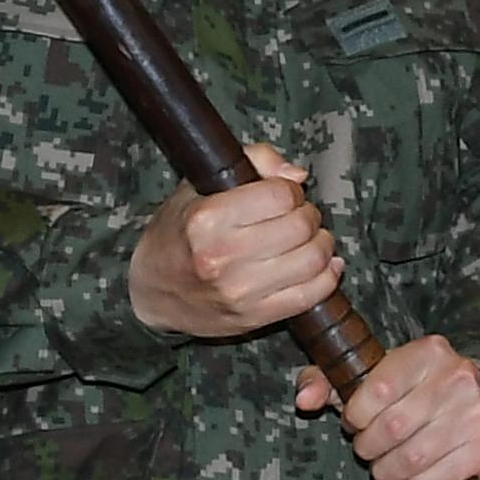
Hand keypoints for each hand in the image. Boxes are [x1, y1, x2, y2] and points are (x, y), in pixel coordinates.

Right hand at [127, 148, 343, 339]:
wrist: (152, 291)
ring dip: (322, 243)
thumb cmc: (180, 230)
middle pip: (301, 226)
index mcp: (207, 220)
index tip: (283, 194)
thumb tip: (298, 176)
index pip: (281, 195)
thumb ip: (254, 161)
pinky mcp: (253, 318)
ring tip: (310, 238)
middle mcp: (222, 258)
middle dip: (309, 214)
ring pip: (312, 260)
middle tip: (299, 215)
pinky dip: (327, 276)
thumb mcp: (200, 185)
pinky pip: (310, 295)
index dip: (291, 190)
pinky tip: (324, 264)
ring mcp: (239, 292)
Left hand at [299, 334, 479, 479]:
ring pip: (418, 455)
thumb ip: (326, 381)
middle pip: (395, 427)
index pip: (379, 390)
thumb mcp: (369, 376)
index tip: (355, 424)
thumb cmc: (410, 390)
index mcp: (427, 351)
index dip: (356, 417)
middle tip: (368, 453)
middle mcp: (458, 375)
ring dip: (390, 472)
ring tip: (384, 471)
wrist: (470, 399)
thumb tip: (305, 399)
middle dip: (370, 449)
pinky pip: (448, 474)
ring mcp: (478, 409)